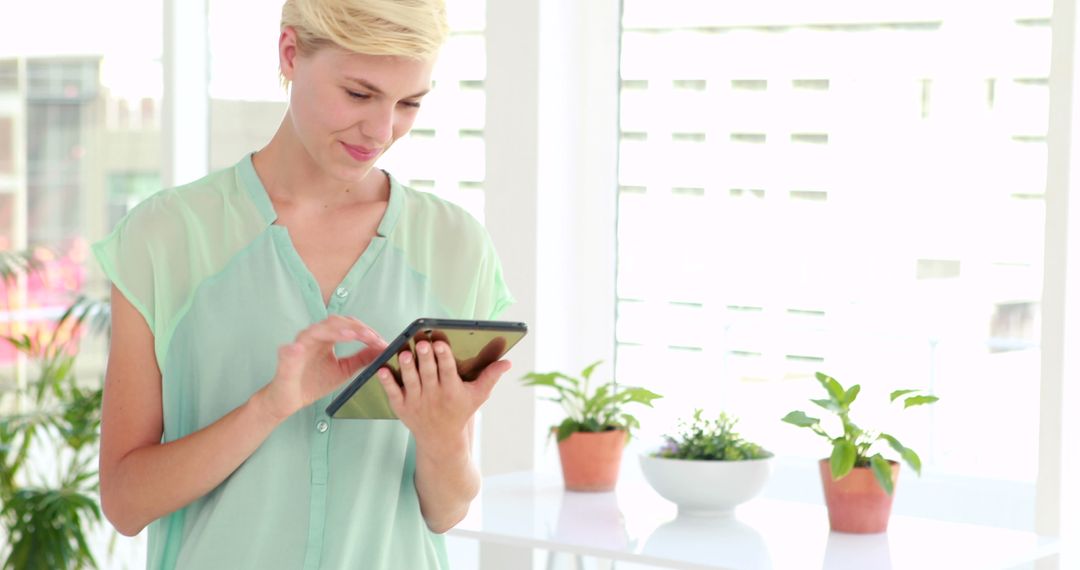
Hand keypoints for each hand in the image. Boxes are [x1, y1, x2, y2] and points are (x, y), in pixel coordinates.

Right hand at [257, 315, 387, 421]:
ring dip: (334, 331)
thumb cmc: (314, 382)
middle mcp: (313, 337)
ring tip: (351, 335)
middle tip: (371, 337)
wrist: (291, 400)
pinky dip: (294, 349)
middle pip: (335, 322)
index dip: (365, 331)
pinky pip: (289, 351)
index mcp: (326, 338)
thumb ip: (361, 358)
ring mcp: (299, 346)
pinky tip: (299, 349)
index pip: (348, 326)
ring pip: (316, 331)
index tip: (380, 341)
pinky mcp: (286, 360)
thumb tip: (381, 349)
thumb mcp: (344, 370)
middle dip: (355, 328)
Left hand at [378, 340, 510, 443]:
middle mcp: (434, 397)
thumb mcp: (478, 395)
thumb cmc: (460, 411)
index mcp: (452, 391)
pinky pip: (393, 393)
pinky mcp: (402, 407)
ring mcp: (416, 402)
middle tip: (423, 343)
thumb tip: (507, 362)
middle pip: (428, 374)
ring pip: (410, 381)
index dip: (444, 357)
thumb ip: (491, 376)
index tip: (440, 343)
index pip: (448, 371)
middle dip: (425, 358)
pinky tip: (382, 369)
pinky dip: (387, 383)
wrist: (441, 440)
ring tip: (404, 353)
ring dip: (407, 367)